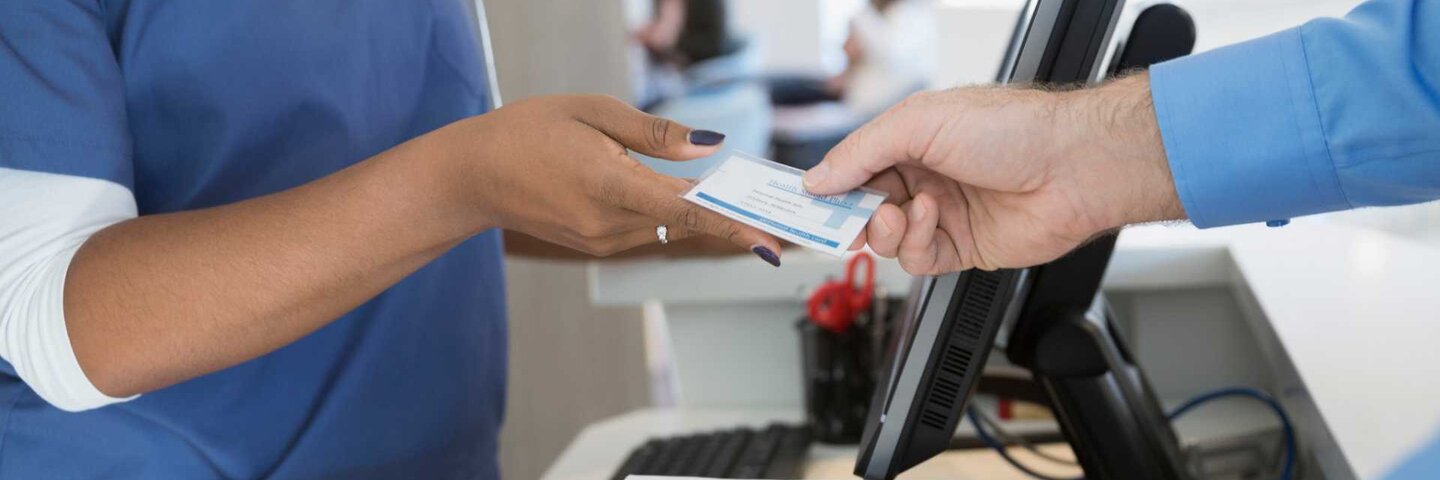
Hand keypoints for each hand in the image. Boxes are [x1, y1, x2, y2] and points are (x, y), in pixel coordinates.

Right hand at [428, 95, 781, 262]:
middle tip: (757, 197)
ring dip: (688, 206)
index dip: (732, 226)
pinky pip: (644, 228)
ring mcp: (601, 241)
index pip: (686, 210)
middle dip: (720, 207)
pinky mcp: (596, 246)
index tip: (767, 242)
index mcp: (608, 184)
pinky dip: (660, 210)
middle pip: (684, 219)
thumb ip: (654, 132)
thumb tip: (709, 145)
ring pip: (666, 224)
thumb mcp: (592, 111)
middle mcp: (607, 223)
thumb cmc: (527, 131)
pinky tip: (659, 186)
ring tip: (709, 184)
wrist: (474, 175)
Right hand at [803, 74, 1183, 274]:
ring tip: (903, 212)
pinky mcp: (962, 248)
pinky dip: (916, 244)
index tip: (796, 199)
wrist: (1074, 167)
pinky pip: (918, 260)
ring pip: (886, 238)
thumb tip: (819, 178)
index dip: (825, 183)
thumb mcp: (920, 122)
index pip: (852, 166)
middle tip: (835, 218)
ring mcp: (942, 213)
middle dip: (849, 213)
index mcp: (910, 139)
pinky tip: (932, 220)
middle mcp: (924, 176)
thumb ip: (862, 153)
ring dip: (886, 228)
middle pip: (862, 207)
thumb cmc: (1013, 128)